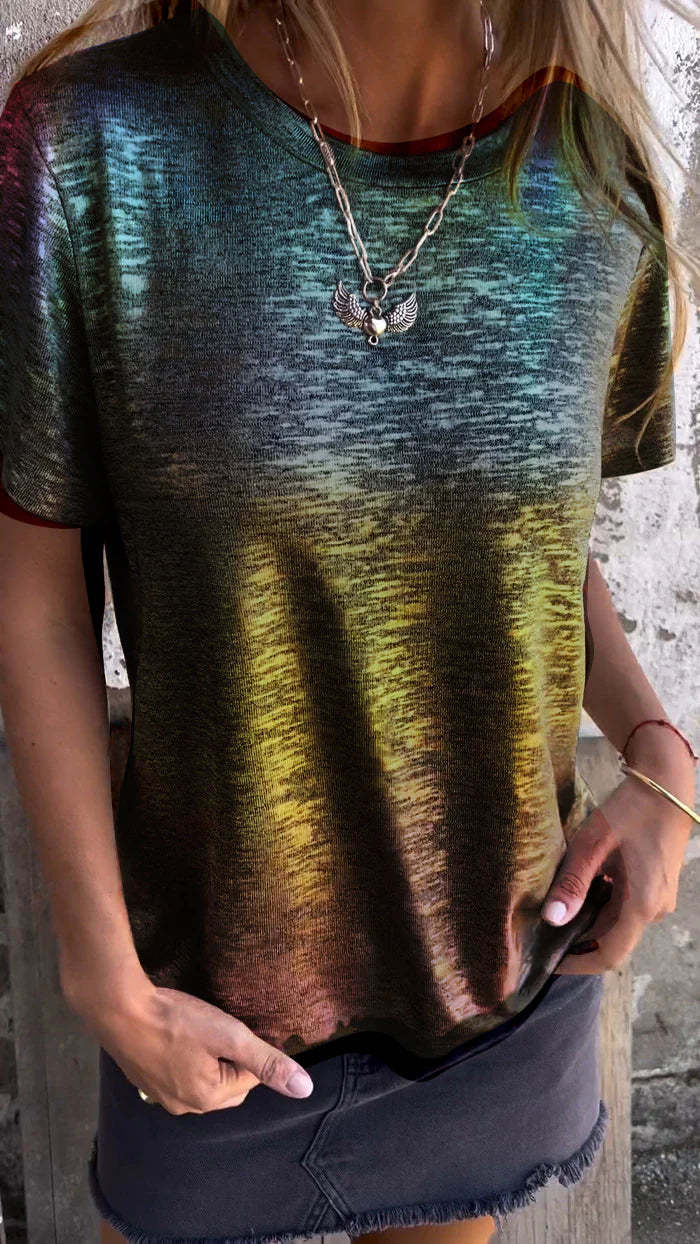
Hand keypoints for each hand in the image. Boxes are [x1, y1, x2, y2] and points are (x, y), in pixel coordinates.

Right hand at [67, 969, 314, 1113]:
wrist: (118, 1008)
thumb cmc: (174, 1021)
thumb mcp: (229, 1035)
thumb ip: (267, 1061)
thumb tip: (305, 1088)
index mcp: (208, 1099)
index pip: (251, 1078)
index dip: (248, 1048)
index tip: (233, 1026)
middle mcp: (184, 1107)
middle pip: (227, 1083)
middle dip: (231, 1058)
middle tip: (218, 1027)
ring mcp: (159, 1095)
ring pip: (202, 1078)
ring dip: (208, 1059)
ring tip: (198, 1030)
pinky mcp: (144, 1079)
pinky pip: (178, 1073)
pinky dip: (184, 1058)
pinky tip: (176, 1035)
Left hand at [541, 752, 694, 975]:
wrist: (666, 785)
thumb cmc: (630, 810)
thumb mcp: (593, 844)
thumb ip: (573, 882)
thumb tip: (551, 920)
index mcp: (643, 905)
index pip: (609, 955)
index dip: (578, 964)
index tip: (548, 963)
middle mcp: (655, 910)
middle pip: (612, 941)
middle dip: (578, 943)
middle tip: (540, 935)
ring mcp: (659, 899)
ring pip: (618, 925)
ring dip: (588, 923)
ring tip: (554, 912)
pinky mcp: (655, 887)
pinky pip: (626, 909)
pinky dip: (601, 907)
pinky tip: (578, 892)